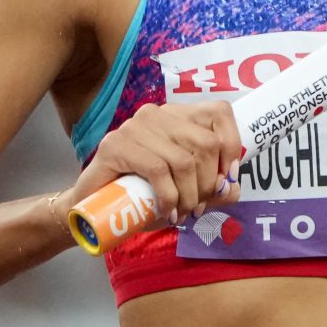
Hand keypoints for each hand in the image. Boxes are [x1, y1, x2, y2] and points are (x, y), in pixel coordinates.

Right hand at [69, 101, 243, 225]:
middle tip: (198, 208)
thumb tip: (232, 188)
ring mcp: (135, 126)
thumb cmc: (142, 196)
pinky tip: (167, 212)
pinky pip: (158, 170)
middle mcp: (158, 114)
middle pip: (206, 144)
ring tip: (182, 214)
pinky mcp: (116, 144)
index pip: (219, 112)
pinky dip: (169, 197)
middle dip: (209, 184)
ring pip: (184, 160)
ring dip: (189, 196)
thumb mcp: (186, 192)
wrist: (94, 208)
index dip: (232, 146)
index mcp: (178, 116)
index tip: (229, 179)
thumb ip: (214, 190)